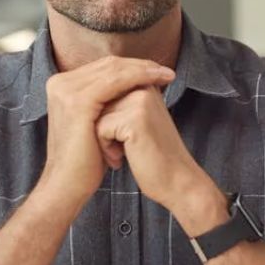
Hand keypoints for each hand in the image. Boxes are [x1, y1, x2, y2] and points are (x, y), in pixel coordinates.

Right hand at [38, 57, 175, 205]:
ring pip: (113, 69)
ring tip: (167, 75)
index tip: (157, 71)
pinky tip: (156, 81)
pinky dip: (138, 78)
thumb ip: (106, 101)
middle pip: (108, 64)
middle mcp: (60, 83)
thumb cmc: (86, 160)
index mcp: (62, 85)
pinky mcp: (78, 101)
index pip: (103, 67)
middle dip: (140, 65)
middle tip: (166, 71)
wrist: (68, 185)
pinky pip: (115, 81)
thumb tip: (134, 85)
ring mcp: (67, 90)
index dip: (132, 66)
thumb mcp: (95, 123)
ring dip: (144, 69)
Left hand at [95, 86, 227, 231]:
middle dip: (104, 129)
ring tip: (124, 152)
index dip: (107, 120)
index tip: (127, 136)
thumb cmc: (152, 155)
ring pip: (97, 116)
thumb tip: (88, 96)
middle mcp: (143, 86)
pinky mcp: (135, 118)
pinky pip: (100, 129)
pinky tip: (122, 157)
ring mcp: (140, 100)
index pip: (105, 93)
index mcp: (144, 83)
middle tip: (124, 147)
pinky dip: (106, 147)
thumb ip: (118, 103)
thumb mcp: (136, 121)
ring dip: (103, 139)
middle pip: (98, 104)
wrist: (176, 181)